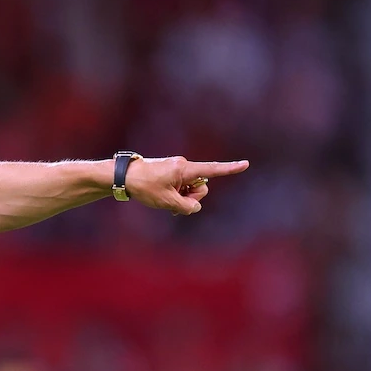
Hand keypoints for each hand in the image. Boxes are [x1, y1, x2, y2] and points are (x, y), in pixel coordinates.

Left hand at [123, 156, 248, 214]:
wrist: (124, 177)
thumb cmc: (145, 186)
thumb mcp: (167, 201)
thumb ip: (187, 206)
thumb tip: (195, 206)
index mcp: (185, 169)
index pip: (212, 170)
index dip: (230, 169)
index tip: (245, 164)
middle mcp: (184, 166)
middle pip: (201, 187)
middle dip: (192, 197)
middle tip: (172, 201)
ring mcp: (177, 170)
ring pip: (191, 189)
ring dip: (182, 197)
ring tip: (164, 199)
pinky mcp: (171, 173)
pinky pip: (182, 187)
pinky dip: (177, 195)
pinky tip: (164, 198)